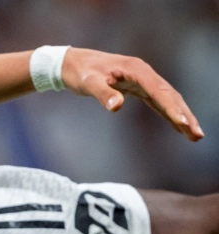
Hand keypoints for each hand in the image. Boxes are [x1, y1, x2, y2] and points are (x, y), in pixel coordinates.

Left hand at [61, 47, 203, 141]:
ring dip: (181, 116)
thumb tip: (116, 106)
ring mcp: (142, 80)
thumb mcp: (88, 82)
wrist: (72, 63)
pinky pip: (157, 102)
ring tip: (195, 135)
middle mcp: (143, 73)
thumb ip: (103, 93)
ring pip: (167, 99)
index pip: (158, 91)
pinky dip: (168, 113)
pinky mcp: (137, 88)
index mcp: (136, 69)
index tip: (182, 123)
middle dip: (184, 115)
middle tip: (197, 134)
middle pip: (169, 95)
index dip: (171, 107)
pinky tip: (178, 127)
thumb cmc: (80, 72)